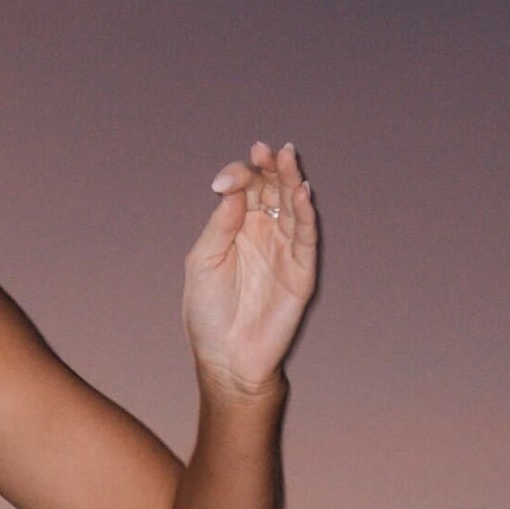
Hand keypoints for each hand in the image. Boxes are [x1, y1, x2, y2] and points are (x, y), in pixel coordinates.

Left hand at [183, 141, 318, 398]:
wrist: (227, 358)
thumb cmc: (208, 312)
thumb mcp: (203, 262)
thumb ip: (219, 226)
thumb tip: (233, 190)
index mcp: (236, 228)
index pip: (244, 189)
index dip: (239, 177)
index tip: (223, 183)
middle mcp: (263, 233)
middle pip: (272, 190)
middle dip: (270, 168)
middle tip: (266, 150)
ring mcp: (284, 250)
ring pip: (292, 207)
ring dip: (291, 181)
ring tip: (287, 157)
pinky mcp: (301, 271)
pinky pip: (307, 237)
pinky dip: (306, 214)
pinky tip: (302, 193)